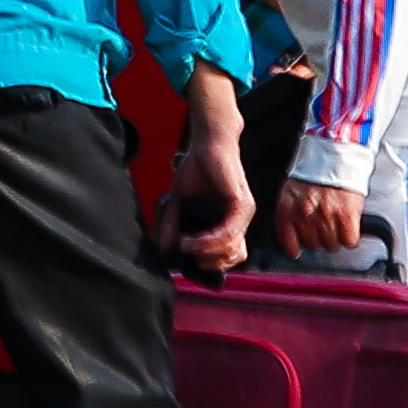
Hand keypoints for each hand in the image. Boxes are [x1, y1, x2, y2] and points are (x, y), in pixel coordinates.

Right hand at [168, 70, 254, 272]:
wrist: (207, 144)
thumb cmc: (197, 169)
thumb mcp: (179, 202)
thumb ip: (173, 225)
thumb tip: (163, 249)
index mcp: (229, 223)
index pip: (228, 256)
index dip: (209, 263)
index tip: (187, 258)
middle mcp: (240, 221)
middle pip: (232, 257)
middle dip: (208, 262)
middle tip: (186, 253)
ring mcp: (244, 214)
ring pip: (231, 248)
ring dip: (205, 252)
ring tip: (184, 246)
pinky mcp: (242, 204)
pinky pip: (228, 233)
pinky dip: (208, 240)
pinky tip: (190, 239)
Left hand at [278, 179, 365, 259]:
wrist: (333, 155)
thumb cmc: (312, 172)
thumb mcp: (289, 192)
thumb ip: (289, 214)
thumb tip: (292, 238)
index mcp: (287, 209)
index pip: (288, 243)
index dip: (295, 248)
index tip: (298, 249)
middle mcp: (305, 216)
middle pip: (312, 246)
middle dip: (317, 240)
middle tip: (322, 229)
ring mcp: (327, 217)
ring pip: (331, 246)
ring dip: (334, 239)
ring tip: (336, 225)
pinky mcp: (348, 216)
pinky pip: (349, 241)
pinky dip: (350, 237)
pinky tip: (348, 228)